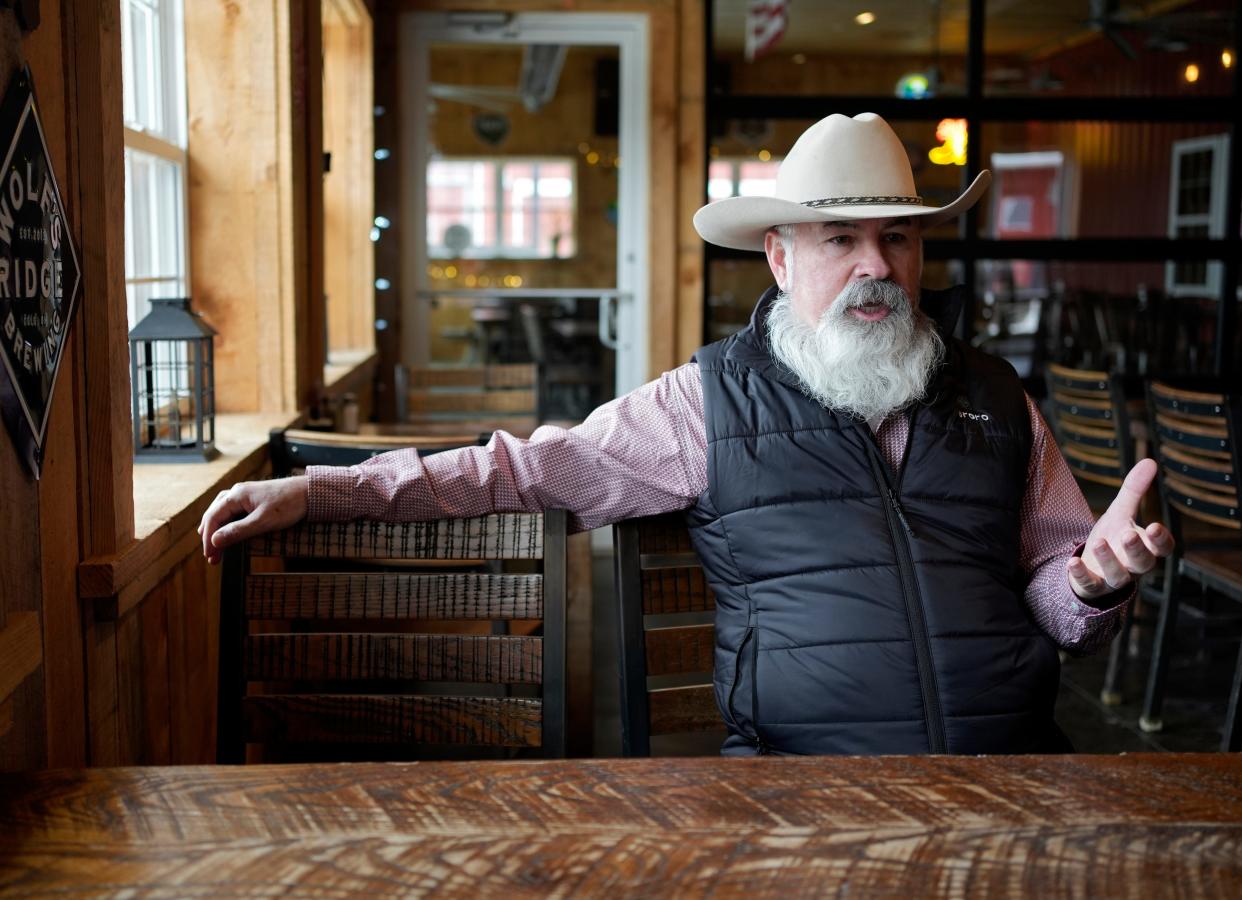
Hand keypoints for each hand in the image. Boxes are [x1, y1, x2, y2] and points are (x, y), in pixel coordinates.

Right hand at [197, 476, 308, 564]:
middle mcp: (237, 492)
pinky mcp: (254, 499)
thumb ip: (238, 531)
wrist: (310, 492)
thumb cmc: (289, 504)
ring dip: (217, 530)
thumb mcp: (263, 522)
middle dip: (211, 536)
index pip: (213, 518)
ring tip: (213, 546)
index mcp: (236, 495)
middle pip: (214, 514)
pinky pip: (233, 511)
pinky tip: (226, 530)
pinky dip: (227, 523)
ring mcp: (245, 495)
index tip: (209, 555)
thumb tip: (215, 540)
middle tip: (211, 557)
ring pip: (222, 512)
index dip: (209, 538)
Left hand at [1067, 458, 1174, 600]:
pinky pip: (1090, 584)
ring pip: (1118, 576)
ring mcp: (1114, 578)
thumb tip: (1150, 461)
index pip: (1163, 548)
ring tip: (1098, 541)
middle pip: (1143, 563)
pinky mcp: (1093, 586)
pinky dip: (1081, 575)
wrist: (1092, 564)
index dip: (1161, 540)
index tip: (1154, 526)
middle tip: (1128, 535)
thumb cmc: (1113, 536)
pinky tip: (1071, 562)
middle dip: (1137, 550)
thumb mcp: (1121, 512)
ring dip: (1109, 560)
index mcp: (1146, 547)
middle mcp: (1134, 566)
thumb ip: (1134, 490)